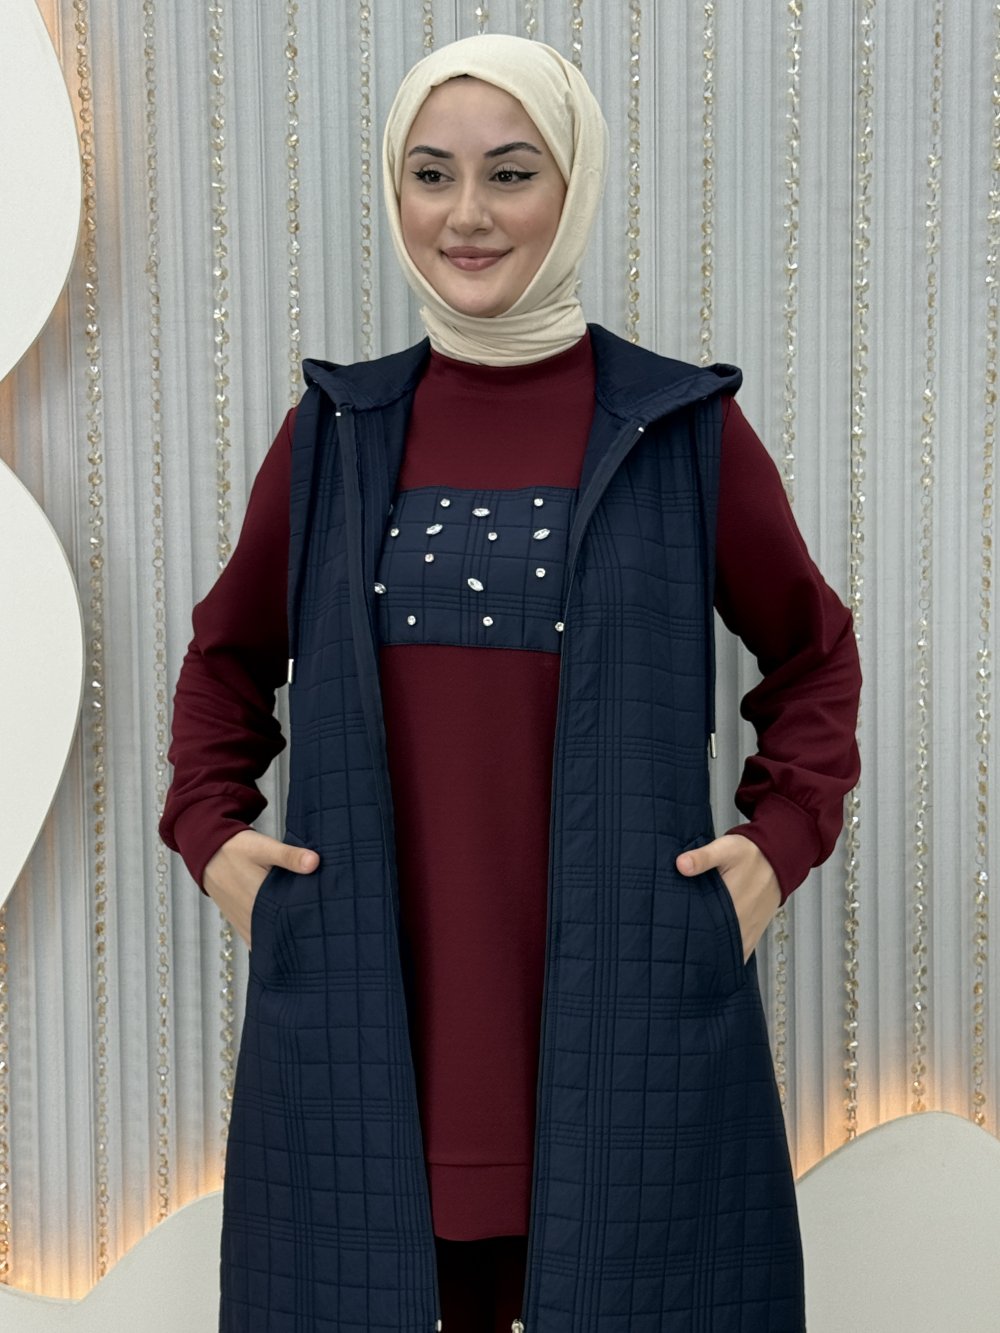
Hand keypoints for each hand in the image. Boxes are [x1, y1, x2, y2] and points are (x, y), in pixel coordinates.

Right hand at [202, 829, 319, 947]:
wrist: (208, 852)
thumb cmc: (237, 849)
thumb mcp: (264, 848)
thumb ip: (289, 856)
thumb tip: (315, 862)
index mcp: (260, 902)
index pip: (291, 923)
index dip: (311, 925)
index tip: (329, 924)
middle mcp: (252, 919)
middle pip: (283, 935)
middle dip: (303, 933)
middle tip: (326, 931)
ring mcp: (246, 924)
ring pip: (272, 939)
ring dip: (288, 937)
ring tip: (313, 935)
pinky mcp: (242, 923)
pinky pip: (261, 938)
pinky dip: (274, 938)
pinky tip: (290, 934)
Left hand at [675, 833, 780, 961]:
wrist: (778, 859)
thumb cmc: (749, 854)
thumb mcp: (725, 849)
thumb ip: (703, 857)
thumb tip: (681, 865)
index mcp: (730, 905)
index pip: (703, 931)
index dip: (686, 938)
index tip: (670, 940)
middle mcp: (740, 924)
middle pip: (713, 946)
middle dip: (695, 950)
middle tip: (675, 949)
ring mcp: (748, 931)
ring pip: (727, 953)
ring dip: (711, 955)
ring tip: (690, 957)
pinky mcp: (754, 932)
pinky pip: (740, 952)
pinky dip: (727, 956)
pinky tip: (712, 958)